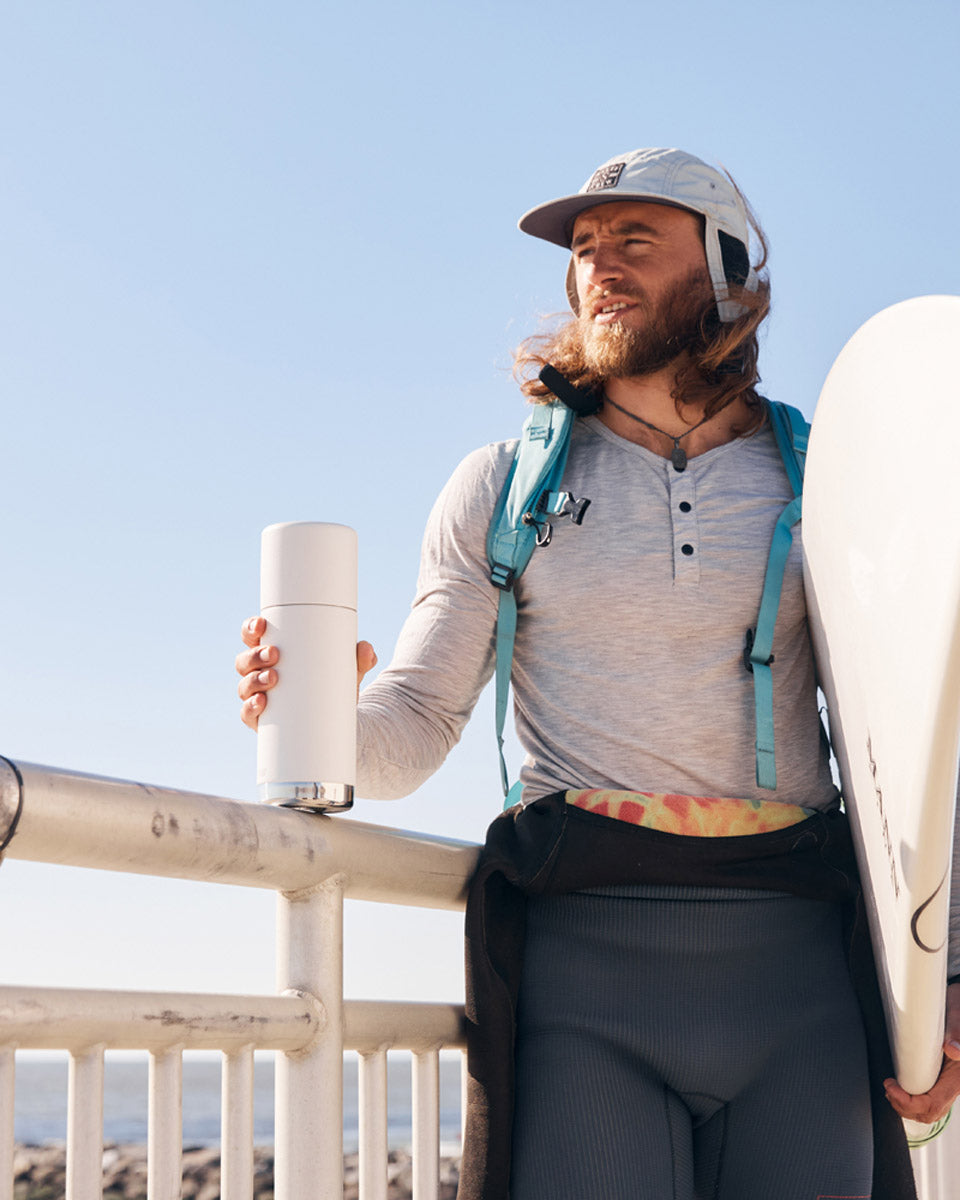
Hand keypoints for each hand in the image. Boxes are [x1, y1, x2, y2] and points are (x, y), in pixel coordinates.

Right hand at [235, 615, 377, 729]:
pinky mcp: (261, 720)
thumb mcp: (346, 670)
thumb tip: (368, 650)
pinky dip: (250, 708)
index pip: (253, 636)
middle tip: (275, 654)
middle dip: (255, 655)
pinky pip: (247, 714)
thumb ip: (358, 659)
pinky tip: (261, 703)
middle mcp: (260, 673)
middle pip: (245, 660)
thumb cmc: (331, 686)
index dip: (251, 628)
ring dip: (254, 680)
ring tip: (274, 678)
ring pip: (244, 685)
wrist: (335, 723)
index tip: (261, 625)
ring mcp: (258, 696)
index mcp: (273, 654)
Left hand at [883, 982, 959, 1123]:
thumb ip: (958, 1031)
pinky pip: (928, 1097)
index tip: (890, 1086)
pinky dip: (911, 1098)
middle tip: (888, 1088)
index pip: (933, 1103)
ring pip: (929, 1109)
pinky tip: (900, 1086)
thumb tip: (953, 1049)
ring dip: (907, 1105)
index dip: (909, 1102)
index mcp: (958, 1075)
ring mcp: (947, 1081)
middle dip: (904, 1106)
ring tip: (891, 1090)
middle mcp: (954, 1082)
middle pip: (929, 1112)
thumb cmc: (959, 1007)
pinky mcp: (941, 1077)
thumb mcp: (957, 1013)